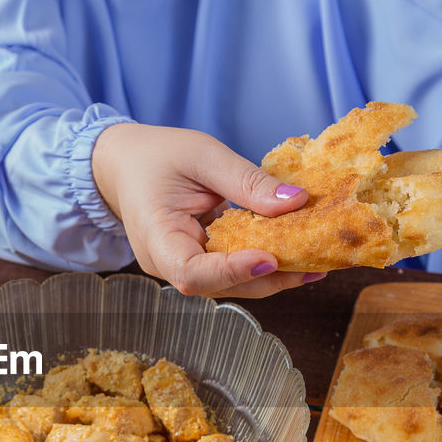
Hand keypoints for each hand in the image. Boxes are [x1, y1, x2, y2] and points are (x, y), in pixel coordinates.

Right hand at [92, 123, 320, 296]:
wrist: (126, 164)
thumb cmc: (157, 155)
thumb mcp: (203, 155)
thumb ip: (247, 181)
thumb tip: (297, 202)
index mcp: (156, 237)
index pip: (192, 272)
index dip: (232, 271)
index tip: (270, 258)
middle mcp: (167, 264)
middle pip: (220, 286)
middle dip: (268, 278)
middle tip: (315, 265)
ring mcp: (183, 267)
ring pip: (231, 284)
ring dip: (272, 276)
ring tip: (315, 263)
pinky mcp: (199, 262)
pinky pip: (232, 271)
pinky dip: (263, 264)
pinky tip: (295, 254)